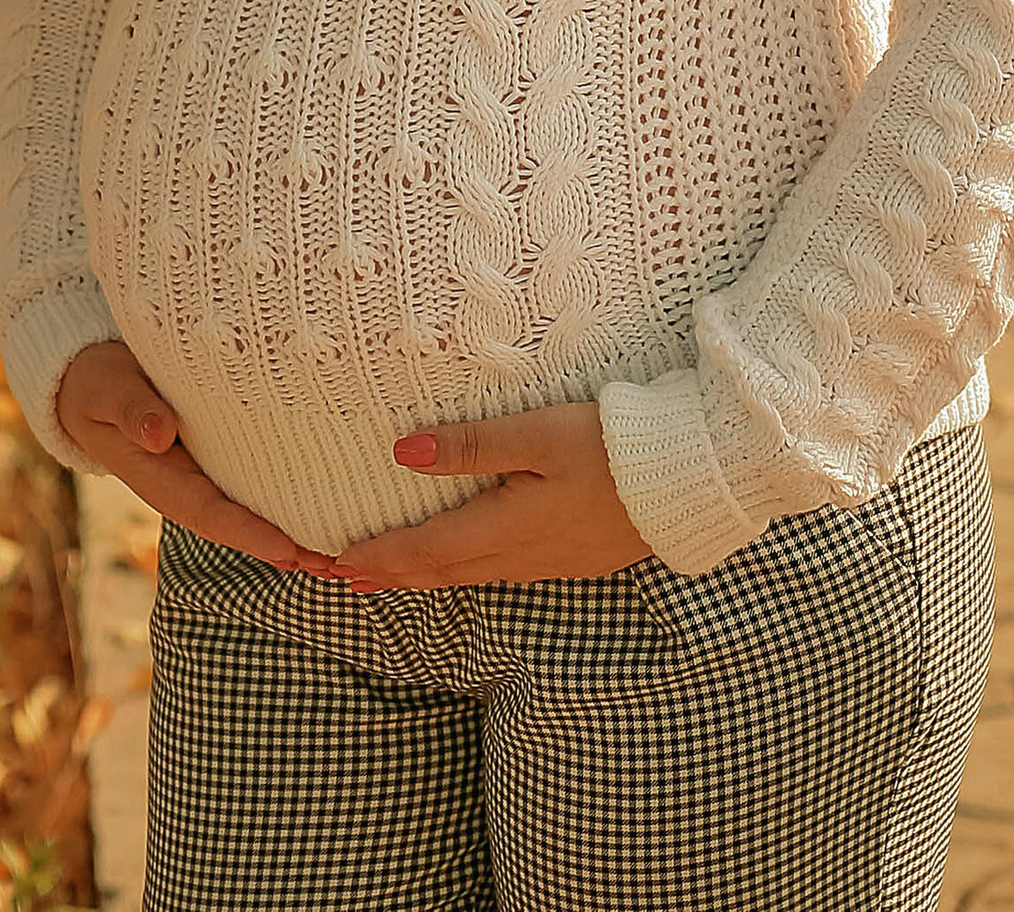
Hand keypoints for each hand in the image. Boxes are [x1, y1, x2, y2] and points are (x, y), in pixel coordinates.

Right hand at [53, 341, 343, 577]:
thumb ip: (132, 410)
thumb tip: (160, 435)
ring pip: (254, 507)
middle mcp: (187, 484)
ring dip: (296, 530)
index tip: (293, 551)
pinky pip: (255, 479)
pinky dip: (288, 496)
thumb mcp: (108, 390)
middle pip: (243, 524)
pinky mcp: (217, 452)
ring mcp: (203, 472)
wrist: (87, 380)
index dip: (252, 534)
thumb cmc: (98, 383)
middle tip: (339, 565)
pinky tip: (327, 500)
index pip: (212, 513)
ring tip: (344, 550)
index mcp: (161, 479)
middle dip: (288, 548)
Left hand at [327, 400, 653, 588]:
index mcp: (502, 529)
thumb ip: (470, 445)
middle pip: (436, 573)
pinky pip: (494, 574)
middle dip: (384, 574)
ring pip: (464, 577)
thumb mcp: (537, 435)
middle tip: (336, 575)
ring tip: (383, 574)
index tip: (330, 561)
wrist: (683, 484)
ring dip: (419, 575)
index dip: (374, 556)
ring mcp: (544, 564)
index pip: (421, 550)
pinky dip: (457, 571)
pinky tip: (458, 563)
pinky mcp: (566, 560)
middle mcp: (516, 558)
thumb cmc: (610, 448)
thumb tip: (401, 453)